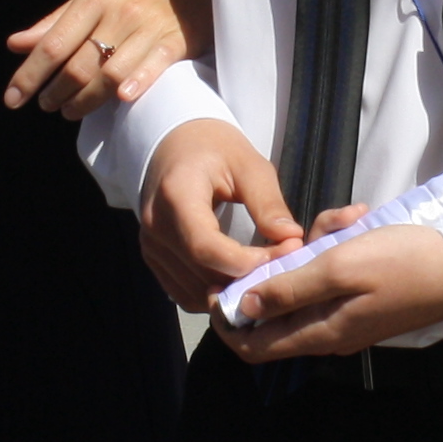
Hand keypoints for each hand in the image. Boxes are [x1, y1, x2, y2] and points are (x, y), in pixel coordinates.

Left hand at [3, 0, 210, 118]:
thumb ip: (58, 20)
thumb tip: (16, 44)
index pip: (53, 44)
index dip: (29, 75)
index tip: (12, 100)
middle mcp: (118, 12)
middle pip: (78, 65)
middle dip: (55, 93)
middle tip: (47, 106)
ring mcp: (149, 26)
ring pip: (110, 74)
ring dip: (86, 101)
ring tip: (72, 111)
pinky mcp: (177, 39)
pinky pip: (154, 66)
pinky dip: (136, 83)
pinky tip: (122, 100)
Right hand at [136, 118, 303, 311]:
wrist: (174, 146)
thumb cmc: (212, 149)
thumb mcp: (248, 164)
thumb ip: (268, 203)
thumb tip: (291, 238)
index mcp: (176, 195)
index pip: (204, 246)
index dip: (244, 262)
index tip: (281, 254)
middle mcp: (155, 226)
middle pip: (201, 273)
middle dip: (246, 276)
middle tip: (282, 263)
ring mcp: (151, 247)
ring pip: (194, 291)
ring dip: (233, 290)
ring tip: (264, 270)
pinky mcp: (154, 261)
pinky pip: (184, 294)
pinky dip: (214, 294)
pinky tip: (239, 278)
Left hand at [220, 221, 442, 360]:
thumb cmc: (402, 264)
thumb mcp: (340, 267)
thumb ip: (290, 288)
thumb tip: (246, 307)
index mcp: (318, 332)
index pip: (252, 348)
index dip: (229, 322)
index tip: (224, 283)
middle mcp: (327, 333)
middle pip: (277, 312)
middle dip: (278, 270)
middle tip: (299, 236)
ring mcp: (345, 317)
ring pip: (305, 284)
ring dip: (311, 250)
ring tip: (341, 220)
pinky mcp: (361, 299)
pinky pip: (331, 275)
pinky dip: (334, 247)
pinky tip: (355, 221)